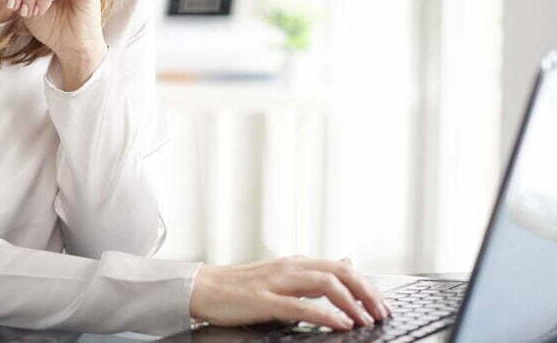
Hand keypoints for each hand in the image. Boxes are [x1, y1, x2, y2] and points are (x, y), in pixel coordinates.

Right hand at [189, 255, 392, 331]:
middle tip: (382, 312)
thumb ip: (313, 272)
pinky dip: (325, 315)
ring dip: (352, 302)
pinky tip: (340, 324)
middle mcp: (289, 267)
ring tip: (366, 319)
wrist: (203, 288)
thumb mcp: (282, 275)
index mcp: (295, 262)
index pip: (341, 267)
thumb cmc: (239, 286)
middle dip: (366, 292)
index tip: (381, 303)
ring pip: (325, 284)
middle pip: (339, 271)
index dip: (366, 284)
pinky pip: (301, 306)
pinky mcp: (264, 300)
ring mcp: (277, 282)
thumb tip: (345, 261)